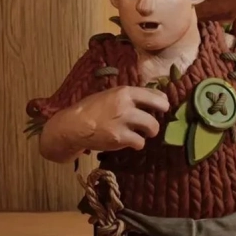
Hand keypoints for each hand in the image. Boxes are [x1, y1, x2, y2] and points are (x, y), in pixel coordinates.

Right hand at [51, 86, 169, 151]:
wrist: (73, 126)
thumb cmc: (92, 109)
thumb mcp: (111, 95)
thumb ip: (131, 96)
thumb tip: (158, 97)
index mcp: (124, 92)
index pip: (154, 94)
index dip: (162, 102)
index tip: (162, 107)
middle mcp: (126, 105)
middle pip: (158, 110)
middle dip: (158, 117)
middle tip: (152, 124)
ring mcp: (123, 122)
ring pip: (153, 128)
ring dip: (149, 132)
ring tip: (141, 134)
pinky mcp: (120, 138)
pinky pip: (140, 142)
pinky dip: (137, 144)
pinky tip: (129, 142)